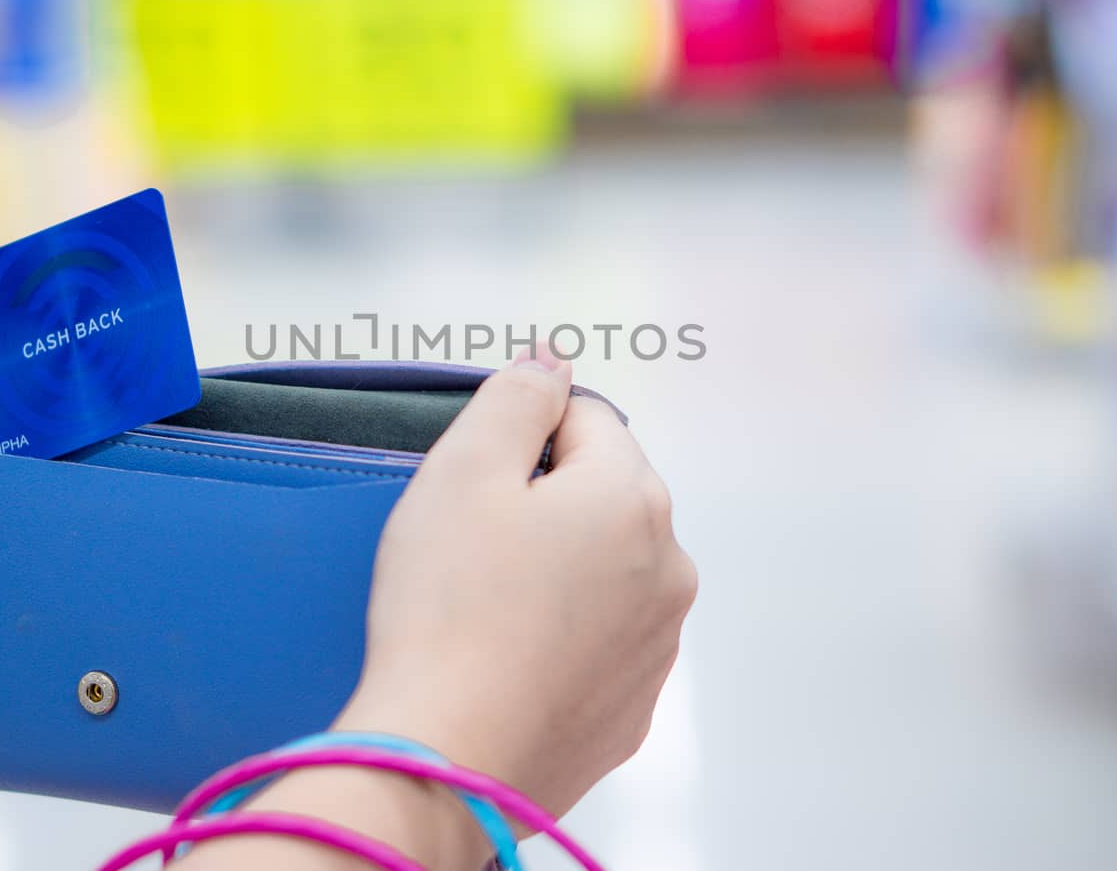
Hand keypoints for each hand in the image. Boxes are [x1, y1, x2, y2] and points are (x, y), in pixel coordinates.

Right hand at [342, 349, 696, 820]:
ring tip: (485, 607)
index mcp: (634, 497)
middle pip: (602, 494)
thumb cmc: (448, 607)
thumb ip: (515, 395)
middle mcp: (669, 567)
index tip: (474, 481)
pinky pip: (597, 641)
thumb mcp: (464, 468)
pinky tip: (505, 655)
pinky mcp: (633, 708)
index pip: (583, 418)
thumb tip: (552, 361)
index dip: (517, 437)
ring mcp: (658, 644)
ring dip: (556, 569)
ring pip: (605, 570)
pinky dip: (560, 636)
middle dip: (543, 502)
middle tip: (471, 545)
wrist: (447, 755)